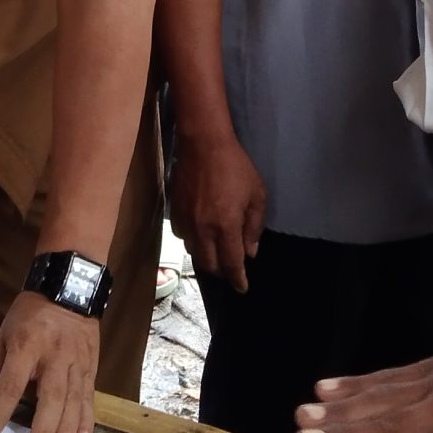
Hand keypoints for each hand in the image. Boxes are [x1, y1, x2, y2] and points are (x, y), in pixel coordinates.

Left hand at [0, 291, 98, 432]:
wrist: (68, 287)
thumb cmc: (30, 313)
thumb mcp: (5, 335)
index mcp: (27, 346)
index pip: (11, 387)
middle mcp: (55, 356)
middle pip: (50, 400)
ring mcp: (77, 362)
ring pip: (73, 404)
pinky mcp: (91, 366)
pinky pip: (89, 398)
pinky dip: (85, 421)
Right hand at [168, 126, 266, 290]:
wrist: (203, 144)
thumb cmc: (236, 168)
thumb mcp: (257, 195)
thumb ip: (254, 227)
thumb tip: (250, 252)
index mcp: (225, 226)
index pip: (231, 263)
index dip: (237, 279)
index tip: (242, 288)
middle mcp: (203, 230)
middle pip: (210, 265)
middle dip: (222, 272)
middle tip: (232, 269)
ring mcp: (186, 222)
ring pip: (194, 253)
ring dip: (207, 258)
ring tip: (217, 254)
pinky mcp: (176, 212)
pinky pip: (184, 238)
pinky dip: (194, 243)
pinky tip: (202, 235)